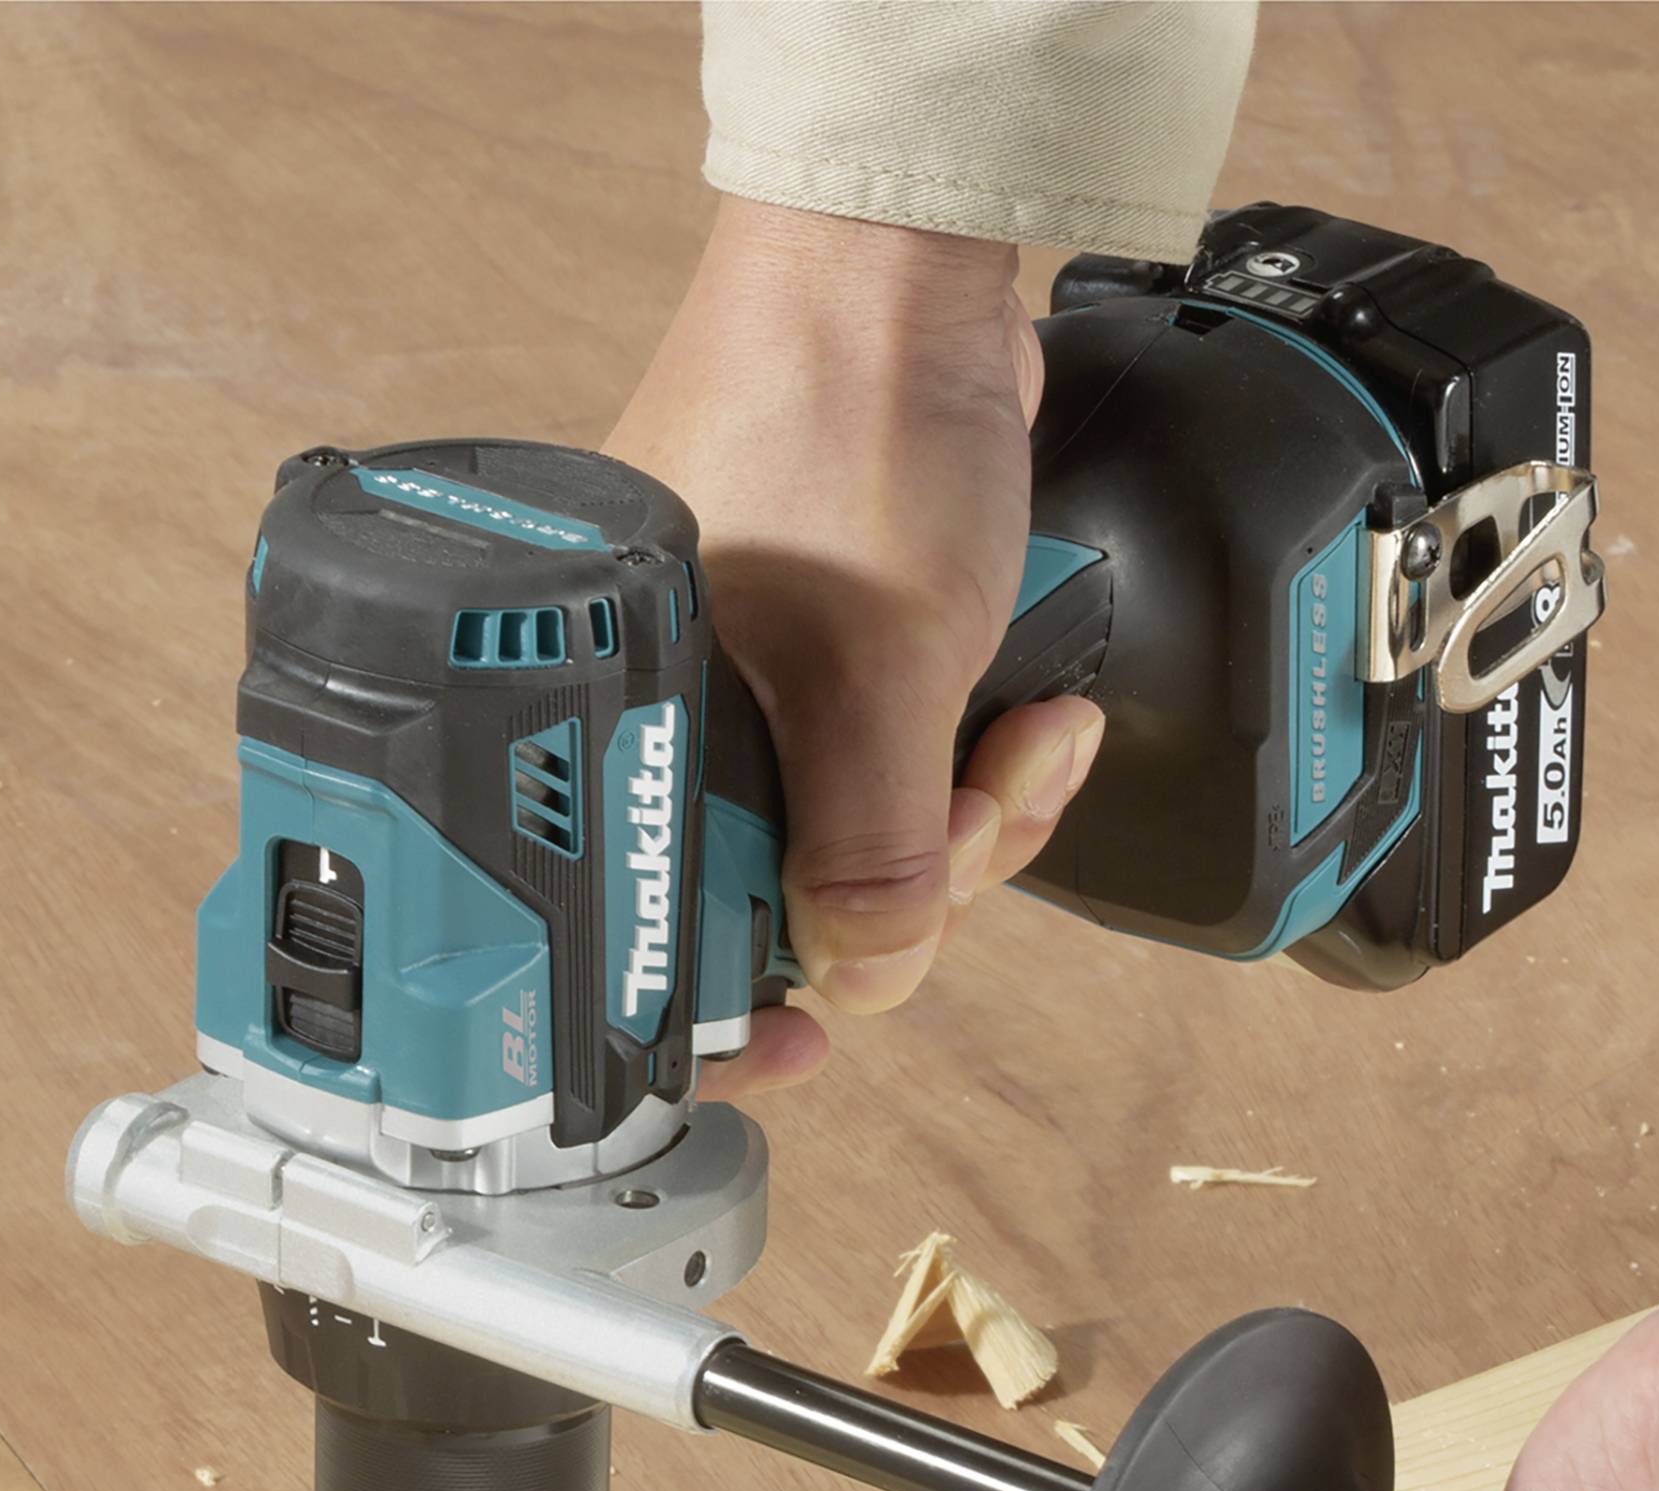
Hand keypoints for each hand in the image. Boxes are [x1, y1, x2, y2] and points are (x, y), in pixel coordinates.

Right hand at [608, 198, 1103, 1094]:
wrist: (907, 273)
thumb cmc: (845, 419)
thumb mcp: (878, 670)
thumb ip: (872, 852)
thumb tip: (861, 978)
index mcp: (625, 728)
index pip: (658, 925)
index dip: (733, 1003)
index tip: (797, 1049)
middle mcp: (678, 723)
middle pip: (793, 901)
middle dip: (918, 883)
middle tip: (978, 809)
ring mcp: (761, 695)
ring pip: (869, 845)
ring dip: (974, 820)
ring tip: (1027, 740)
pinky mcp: (838, 665)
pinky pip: (909, 775)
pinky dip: (980, 769)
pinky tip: (1033, 720)